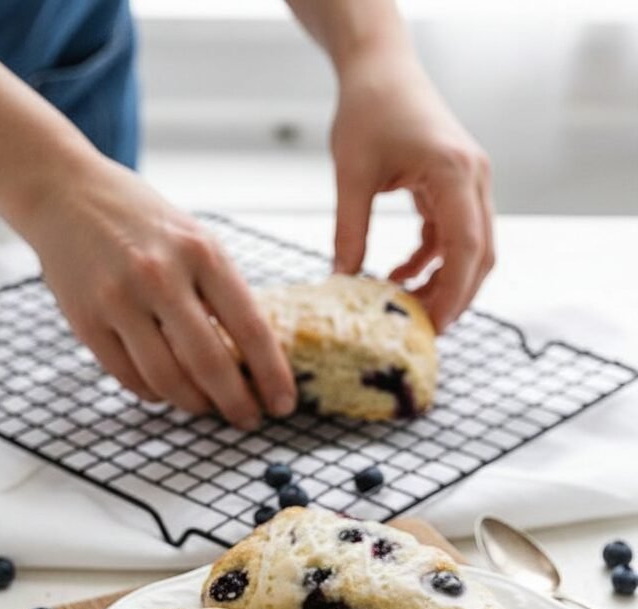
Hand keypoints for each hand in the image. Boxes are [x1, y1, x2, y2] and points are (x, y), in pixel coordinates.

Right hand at [22, 155, 295, 428]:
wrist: (67, 195)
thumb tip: (253, 361)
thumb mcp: (194, 239)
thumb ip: (221, 292)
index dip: (272, 375)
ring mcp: (119, 300)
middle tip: (248, 419)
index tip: (283, 405)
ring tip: (207, 407)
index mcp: (200, 252)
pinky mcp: (86, 322)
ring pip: (167, 380)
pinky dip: (154, 394)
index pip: (250, 328)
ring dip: (194, 404)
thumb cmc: (142, 223)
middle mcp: (160, 275)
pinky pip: (129, 378)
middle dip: (236, 403)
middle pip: (210, 364)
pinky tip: (165, 391)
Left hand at [330, 44, 494, 330]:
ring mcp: (468, 181)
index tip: (432, 325)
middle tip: (422, 330)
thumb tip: (341, 283)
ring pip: (471, 248)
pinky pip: (453, 234)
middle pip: (480, 254)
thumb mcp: (351, 175)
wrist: (380, 67)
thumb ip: (349, 231)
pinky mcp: (455, 185)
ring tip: (407, 306)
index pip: (466, 246)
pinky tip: (399, 274)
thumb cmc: (367, 109)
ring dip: (444, 281)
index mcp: (453, 172)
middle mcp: (472, 177)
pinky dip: (432, 260)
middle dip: (455, 297)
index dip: (452, 292)